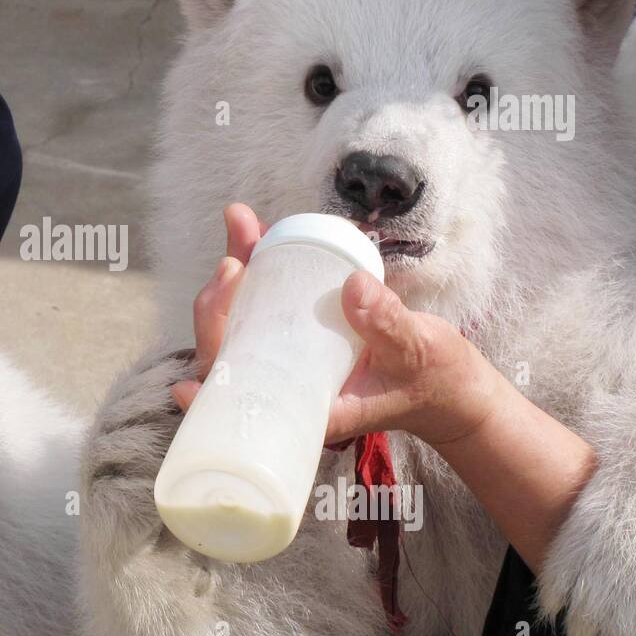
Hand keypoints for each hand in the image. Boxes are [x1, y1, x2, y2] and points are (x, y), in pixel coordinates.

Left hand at [170, 203, 507, 447]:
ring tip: (241, 224)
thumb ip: (389, 324)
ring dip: (234, 272)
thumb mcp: (417, 353)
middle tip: (232, 261)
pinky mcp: (299, 330)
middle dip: (217, 304)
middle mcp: (285, 387)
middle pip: (228, 350)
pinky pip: (265, 298)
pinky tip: (253, 231)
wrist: (447, 382)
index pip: (240, 404)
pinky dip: (257, 266)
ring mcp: (288, 356)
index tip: (188, 384)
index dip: (209, 395)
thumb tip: (352, 286)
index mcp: (304, 412)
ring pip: (241, 317)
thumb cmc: (432, 380)